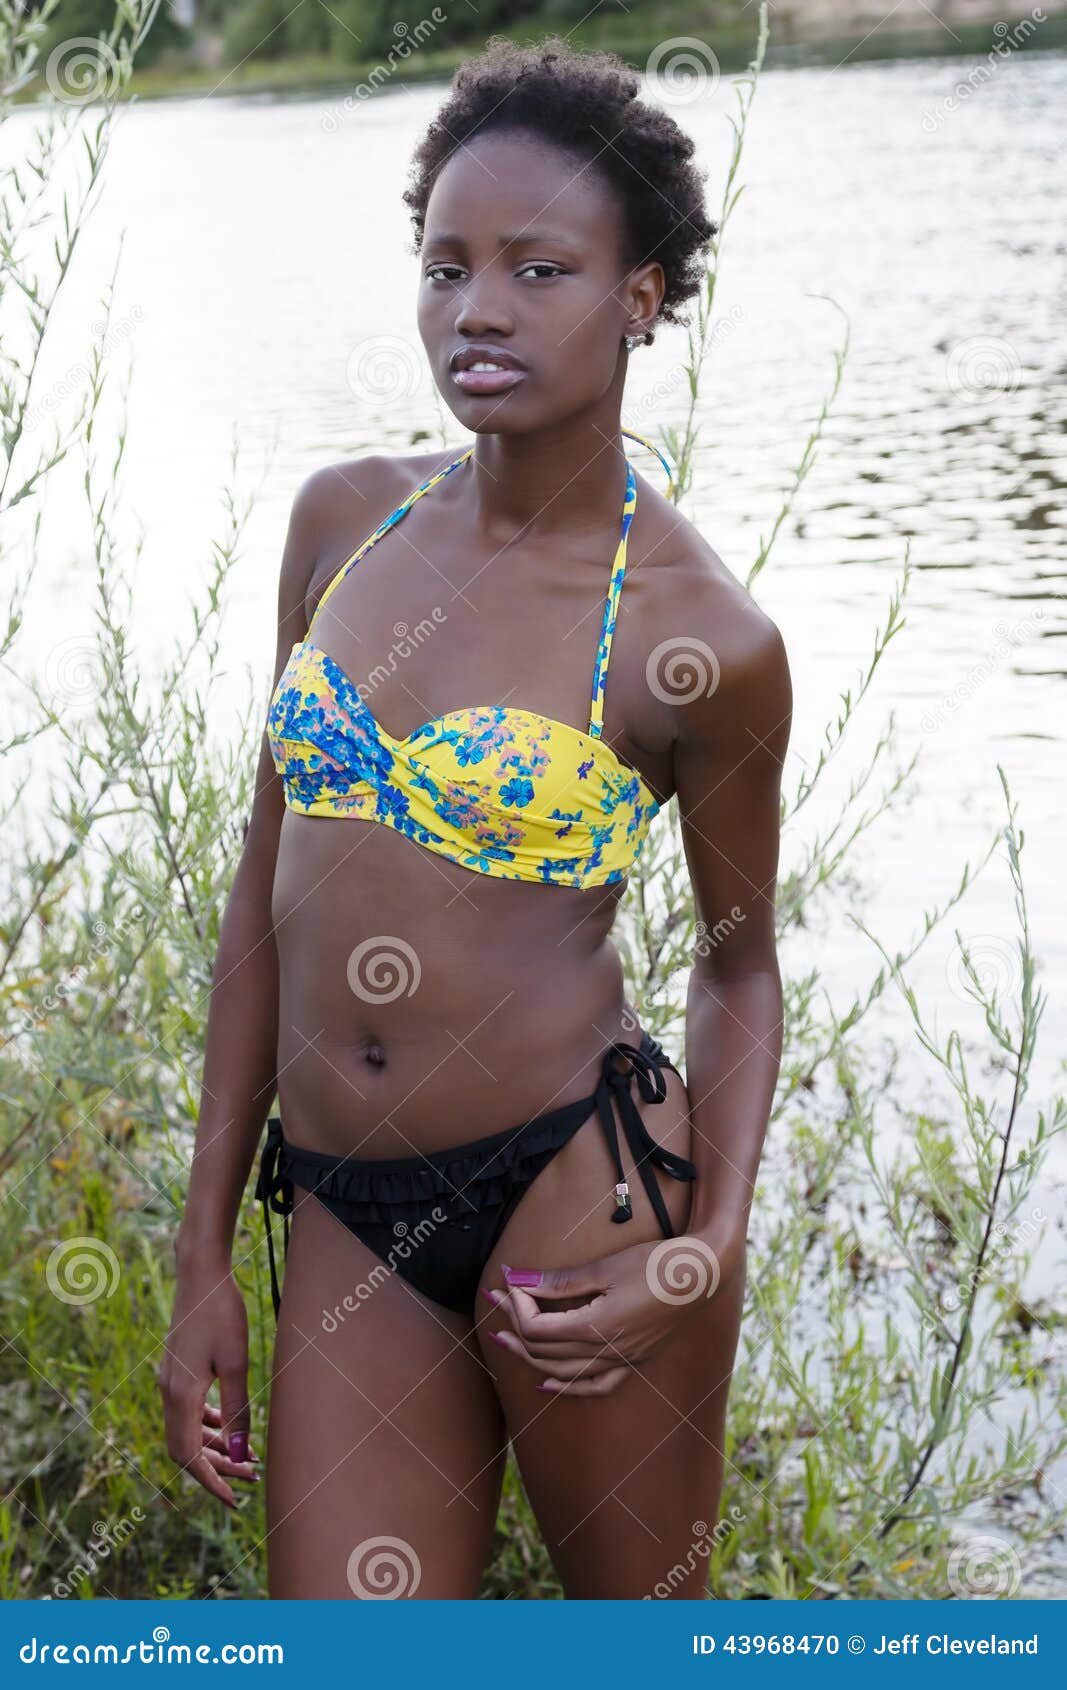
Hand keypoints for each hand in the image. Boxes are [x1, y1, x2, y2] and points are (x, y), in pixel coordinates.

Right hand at [158, 1261, 259, 1508]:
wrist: (200, 1274)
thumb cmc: (221, 1312)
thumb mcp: (237, 1363)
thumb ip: (238, 1409)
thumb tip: (242, 1453)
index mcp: (180, 1395)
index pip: (188, 1457)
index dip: (210, 1482)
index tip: (233, 1500)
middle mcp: (169, 1392)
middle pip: (187, 1448)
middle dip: (218, 1467)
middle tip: (253, 1477)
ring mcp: (170, 1381)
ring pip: (187, 1430)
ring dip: (215, 1447)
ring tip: (248, 1456)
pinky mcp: (177, 1370)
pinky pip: (189, 1411)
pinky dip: (208, 1425)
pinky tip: (229, 1425)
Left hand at [483, 1231, 739, 1396]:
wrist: (702, 1274)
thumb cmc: (655, 1264)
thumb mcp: (603, 1268)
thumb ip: (558, 1281)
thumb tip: (517, 1279)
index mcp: (596, 1328)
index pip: (538, 1329)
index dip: (517, 1307)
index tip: (509, 1282)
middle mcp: (606, 1353)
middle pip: (545, 1351)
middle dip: (515, 1327)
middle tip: (497, 1304)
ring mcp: (621, 1361)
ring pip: (563, 1371)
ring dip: (531, 1356)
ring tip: (507, 1339)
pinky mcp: (633, 1361)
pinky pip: (595, 1386)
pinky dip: (568, 1386)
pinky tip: (548, 1382)